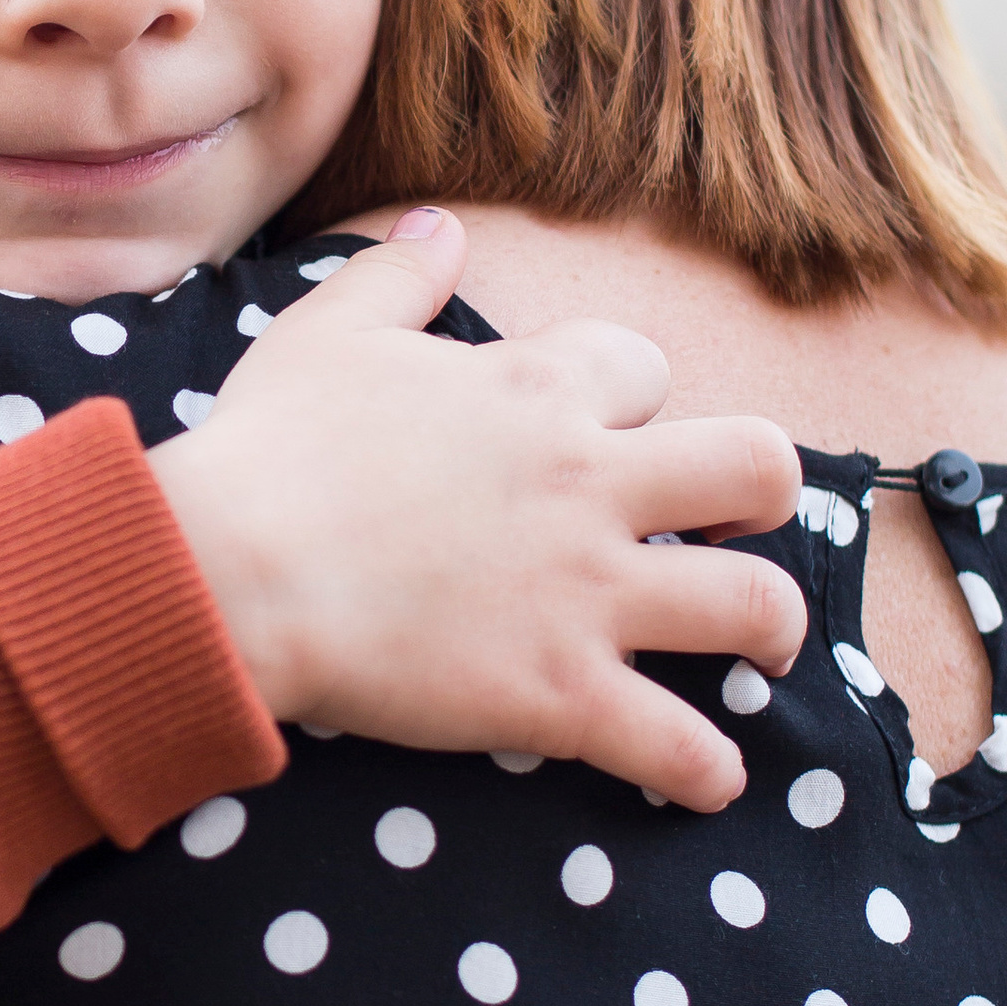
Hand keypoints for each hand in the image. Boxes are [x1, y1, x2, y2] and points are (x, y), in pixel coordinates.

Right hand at [151, 212, 805, 810]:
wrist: (235, 567)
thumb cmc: (271, 449)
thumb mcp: (327, 331)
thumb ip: (397, 274)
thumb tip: (441, 226)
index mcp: (536, 388)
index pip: (641, 366)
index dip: (632, 397)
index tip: (607, 429)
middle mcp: (589, 482)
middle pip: (753, 467)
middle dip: (761, 496)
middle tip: (733, 525)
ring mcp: (587, 592)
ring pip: (754, 603)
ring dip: (771, 630)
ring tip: (762, 651)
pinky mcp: (561, 692)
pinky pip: (676, 743)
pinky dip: (704, 769)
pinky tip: (710, 779)